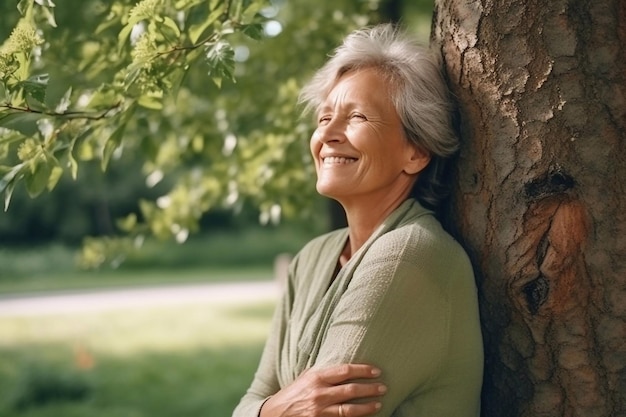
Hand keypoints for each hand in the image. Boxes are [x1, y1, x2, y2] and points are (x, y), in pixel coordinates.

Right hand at [259, 364, 385, 416]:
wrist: (275, 414)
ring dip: (367, 406)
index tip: (377, 371)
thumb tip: (346, 366)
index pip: (345, 371)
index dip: (363, 370)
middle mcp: (319, 393)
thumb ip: (324, 372)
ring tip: (378, 404)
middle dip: (370, 388)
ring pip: (350, 409)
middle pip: (351, 389)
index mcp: (317, 377)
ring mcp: (320, 410)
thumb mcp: (306, 377)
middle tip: (383, 387)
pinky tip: (365, 416)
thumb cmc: (293, 393)